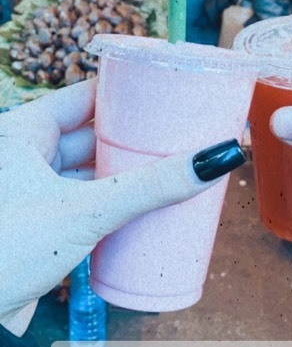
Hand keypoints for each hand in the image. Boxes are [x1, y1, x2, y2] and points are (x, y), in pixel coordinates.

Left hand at [0, 80, 231, 334]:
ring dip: (124, 174)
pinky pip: (84, 204)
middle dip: (132, 138)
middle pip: (90, 136)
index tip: (164, 94)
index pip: (82, 97)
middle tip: (178, 135)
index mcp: (20, 133)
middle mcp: (23, 158)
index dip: (123, 95)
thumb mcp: (86, 211)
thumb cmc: (6, 252)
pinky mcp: (39, 229)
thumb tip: (214, 158)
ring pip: (88, 173)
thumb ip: (150, 187)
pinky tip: (141, 207)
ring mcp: (30, 194)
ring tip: (169, 169)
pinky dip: (111, 203)